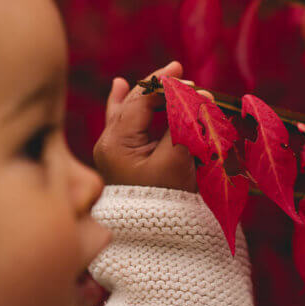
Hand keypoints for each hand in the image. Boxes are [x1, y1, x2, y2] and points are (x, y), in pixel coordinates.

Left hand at [93, 61, 200, 192]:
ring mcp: (111, 148)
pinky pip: (121, 122)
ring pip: (127, 109)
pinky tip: (120, 85)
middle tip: (180, 72)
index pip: (140, 101)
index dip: (167, 87)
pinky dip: (128, 104)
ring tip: (162, 75)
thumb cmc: (167, 198)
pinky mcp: (119, 155)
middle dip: (159, 87)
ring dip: (148, 94)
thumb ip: (182, 124)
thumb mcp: (176, 159)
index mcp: (117, 143)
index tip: (189, 82)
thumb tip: (196, 96)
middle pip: (133, 102)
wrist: (153, 233)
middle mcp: (108, 142)